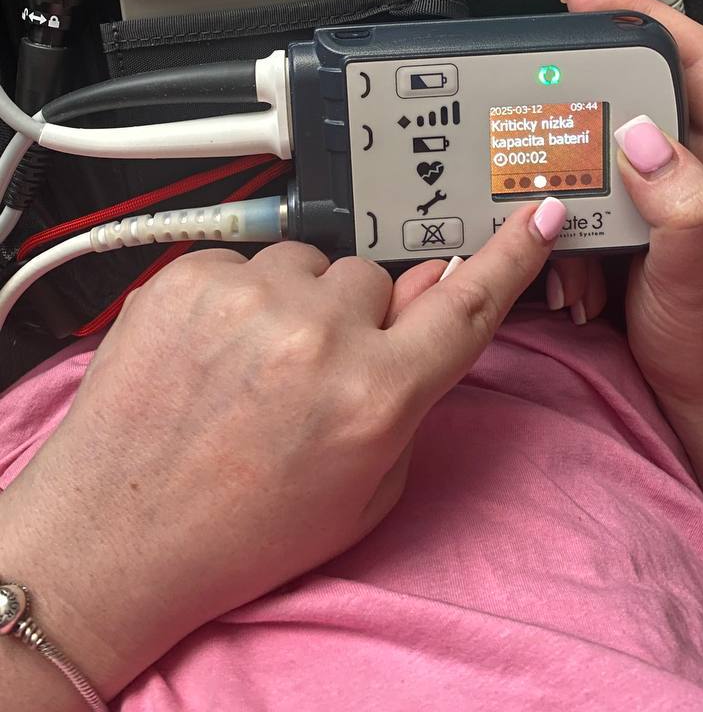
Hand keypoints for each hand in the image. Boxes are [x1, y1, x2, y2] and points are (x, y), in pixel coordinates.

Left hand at [0, 197, 565, 705]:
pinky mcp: (188, 275)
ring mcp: (248, 297)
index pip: (466, 304)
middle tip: (310, 371)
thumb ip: (410, 391)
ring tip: (251, 364)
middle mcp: (318, 335)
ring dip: (293, 300)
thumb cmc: (243, 529)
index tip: (537, 213)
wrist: (118, 535)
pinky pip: (244, 260)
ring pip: (307, 263)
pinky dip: (236, 296)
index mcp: (375, 394)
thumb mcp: (364, 487)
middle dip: (355, 314)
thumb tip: (431, 297)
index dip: (510, 255)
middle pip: (372, 278)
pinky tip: (212, 352)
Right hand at [553, 0, 702, 500]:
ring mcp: (658, 193)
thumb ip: (683, 202)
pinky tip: (572, 272)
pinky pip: (583, 203)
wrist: (693, 400)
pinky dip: (565, 234)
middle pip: (632, 98)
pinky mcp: (629, 221)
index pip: (693, 58)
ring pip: (597, 155)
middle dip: (580, 118)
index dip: (640, 18)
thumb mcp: (700, 267)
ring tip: (569, 238)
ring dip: (567, 196)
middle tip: (538, 115)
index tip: (584, 5)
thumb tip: (645, 138)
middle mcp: (692, 165)